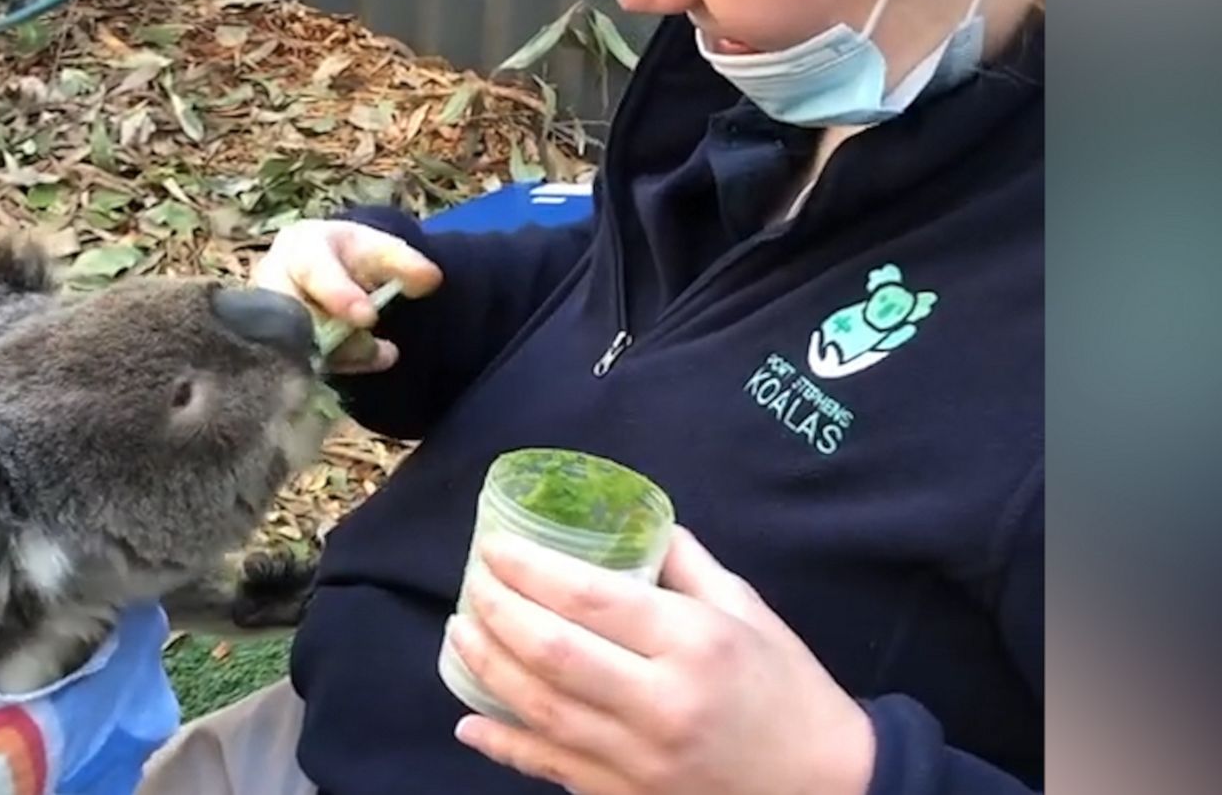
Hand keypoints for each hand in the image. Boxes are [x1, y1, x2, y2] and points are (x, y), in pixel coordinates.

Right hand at [250, 219, 441, 372]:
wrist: (331, 272)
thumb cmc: (352, 257)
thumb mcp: (379, 250)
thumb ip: (405, 262)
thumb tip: (430, 278)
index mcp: (299, 246)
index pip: (313, 269)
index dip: (339, 294)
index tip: (368, 318)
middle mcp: (273, 281)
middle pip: (295, 314)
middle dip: (336, 336)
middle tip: (379, 348)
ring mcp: (266, 317)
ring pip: (295, 348)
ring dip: (341, 356)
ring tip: (380, 352)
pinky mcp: (273, 346)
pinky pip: (298, 368)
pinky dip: (338, 369)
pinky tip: (368, 362)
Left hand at [447, 527, 875, 794]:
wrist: (826, 785)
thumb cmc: (786, 688)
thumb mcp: (746, 609)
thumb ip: (684, 563)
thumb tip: (632, 518)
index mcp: (694, 644)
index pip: (591, 598)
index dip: (530, 569)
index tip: (494, 546)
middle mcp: (662, 702)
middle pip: (552, 651)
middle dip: (497, 610)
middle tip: (471, 583)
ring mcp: (639, 759)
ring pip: (540, 708)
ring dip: (486, 666)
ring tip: (459, 631)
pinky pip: (549, 767)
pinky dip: (502, 744)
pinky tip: (469, 720)